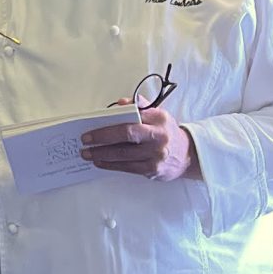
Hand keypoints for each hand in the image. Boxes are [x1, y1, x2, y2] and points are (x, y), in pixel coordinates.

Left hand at [78, 105, 199, 180]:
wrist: (186, 155)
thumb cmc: (166, 133)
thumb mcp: (159, 115)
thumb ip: (140, 107)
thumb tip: (120, 103)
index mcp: (159, 118)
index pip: (132, 117)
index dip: (110, 122)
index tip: (92, 126)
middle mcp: (158, 136)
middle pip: (126, 135)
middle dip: (102, 138)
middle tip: (85, 141)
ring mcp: (155, 155)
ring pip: (123, 154)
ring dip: (101, 154)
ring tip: (87, 153)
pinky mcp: (152, 170)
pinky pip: (126, 168)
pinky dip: (110, 165)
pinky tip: (100, 162)